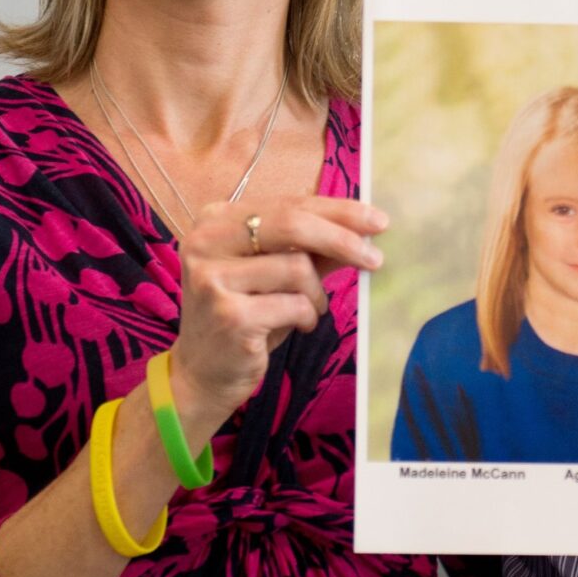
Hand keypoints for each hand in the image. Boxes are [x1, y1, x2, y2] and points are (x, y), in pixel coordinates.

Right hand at [168, 196, 385, 441]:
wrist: (201, 373)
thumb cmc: (244, 315)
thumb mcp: (275, 274)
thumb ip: (310, 248)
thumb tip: (362, 228)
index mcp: (216, 220)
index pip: (288, 203)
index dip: (337, 210)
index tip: (376, 219)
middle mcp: (206, 241)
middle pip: (293, 224)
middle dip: (342, 239)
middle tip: (375, 258)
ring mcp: (213, 278)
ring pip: (298, 268)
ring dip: (317, 294)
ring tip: (308, 310)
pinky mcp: (229, 315)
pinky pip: (295, 305)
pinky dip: (308, 317)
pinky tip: (296, 325)